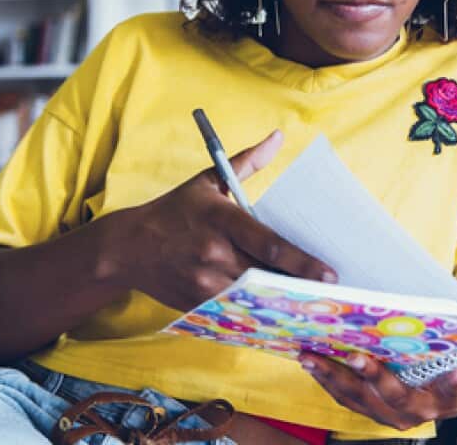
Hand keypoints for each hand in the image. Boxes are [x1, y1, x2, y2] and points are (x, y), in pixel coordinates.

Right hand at [101, 129, 336, 312]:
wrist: (127, 247)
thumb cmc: (174, 210)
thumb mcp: (208, 180)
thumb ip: (247, 162)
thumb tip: (278, 137)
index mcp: (221, 220)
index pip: (270, 246)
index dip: (303, 263)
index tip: (329, 273)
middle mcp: (214, 254)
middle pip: (268, 277)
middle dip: (300, 287)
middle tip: (330, 294)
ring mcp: (204, 284)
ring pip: (254, 299)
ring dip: (282, 303)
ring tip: (312, 307)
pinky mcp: (197, 304)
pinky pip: (236, 313)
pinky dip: (257, 315)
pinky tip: (280, 318)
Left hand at [297, 301, 456, 430]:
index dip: (456, 384)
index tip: (455, 372)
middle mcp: (424, 410)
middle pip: (396, 399)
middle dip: (373, 380)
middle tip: (354, 356)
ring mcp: (395, 412)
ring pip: (362, 401)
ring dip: (335, 380)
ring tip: (313, 355)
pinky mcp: (373, 407)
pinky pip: (347, 397)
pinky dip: (326, 379)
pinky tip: (308, 357)